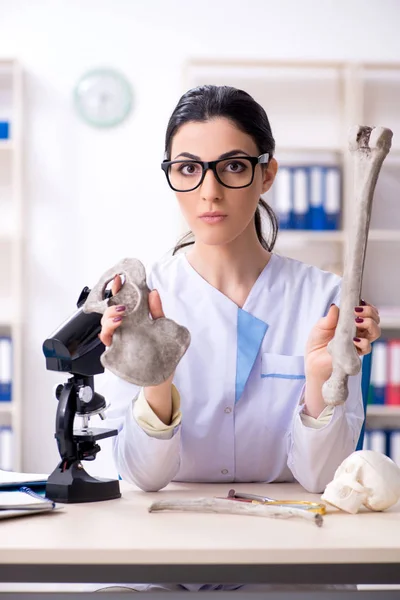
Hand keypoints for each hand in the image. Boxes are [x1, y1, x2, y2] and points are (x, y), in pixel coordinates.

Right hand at [99, 275, 173, 424]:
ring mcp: (119, 342)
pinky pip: (107, 343)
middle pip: (109, 314)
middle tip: (121, 302)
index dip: (117, 290)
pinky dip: (108, 333)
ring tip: (119, 315)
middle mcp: (123, 331)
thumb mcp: (162, 327)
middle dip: (111, 305)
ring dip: (109, 318)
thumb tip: (153, 292)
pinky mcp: (117, 353)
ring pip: (104, 328)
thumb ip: (157, 311)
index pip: (121, 303)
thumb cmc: (161, 352)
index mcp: (132, 321)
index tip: (119, 278)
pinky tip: (116, 326)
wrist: (163, 377)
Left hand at [305, 300, 380, 381]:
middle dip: (370, 313)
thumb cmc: (317, 342)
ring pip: (375, 332)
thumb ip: (329, 318)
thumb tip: (335, 307)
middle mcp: (358, 332)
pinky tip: (355, 339)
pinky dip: (363, 342)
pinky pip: (367, 347)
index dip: (367, 306)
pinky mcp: (356, 354)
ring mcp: (358, 343)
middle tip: (358, 311)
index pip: (367, 312)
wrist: (313, 360)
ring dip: (370, 324)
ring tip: (357, 322)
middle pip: (374, 320)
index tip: (360, 302)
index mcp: (351, 322)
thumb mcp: (320, 326)